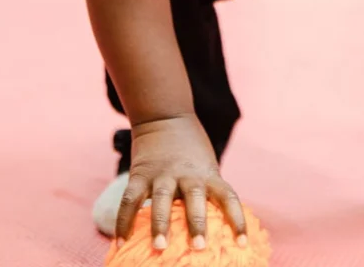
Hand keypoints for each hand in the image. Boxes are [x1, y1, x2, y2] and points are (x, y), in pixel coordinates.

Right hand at [116, 114, 245, 251]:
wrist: (166, 116)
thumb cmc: (191, 152)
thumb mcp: (206, 168)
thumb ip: (208, 194)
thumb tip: (217, 233)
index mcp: (208, 174)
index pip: (228, 197)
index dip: (237, 220)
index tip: (242, 244)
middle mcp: (187, 174)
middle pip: (195, 197)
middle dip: (197, 222)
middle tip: (199, 246)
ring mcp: (162, 174)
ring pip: (162, 198)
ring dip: (160, 223)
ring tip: (159, 246)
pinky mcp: (140, 174)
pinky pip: (130, 200)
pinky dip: (124, 222)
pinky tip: (120, 243)